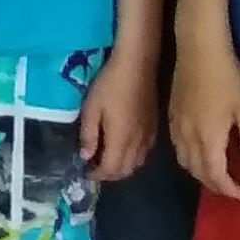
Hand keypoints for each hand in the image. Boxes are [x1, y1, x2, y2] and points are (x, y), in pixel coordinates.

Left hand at [79, 49, 156, 182]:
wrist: (137, 65)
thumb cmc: (110, 85)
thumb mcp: (91, 108)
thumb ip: (89, 135)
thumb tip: (86, 157)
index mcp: (121, 140)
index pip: (110, 170)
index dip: (96, 174)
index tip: (84, 170)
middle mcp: (138, 143)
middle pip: (125, 171)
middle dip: (108, 174)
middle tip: (93, 166)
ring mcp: (149, 136)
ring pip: (137, 164)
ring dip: (121, 167)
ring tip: (106, 157)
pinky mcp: (155, 128)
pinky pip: (145, 153)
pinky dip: (133, 158)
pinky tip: (123, 146)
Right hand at [172, 40, 239, 199]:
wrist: (199, 48)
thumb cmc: (228, 77)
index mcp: (208, 138)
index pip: (216, 175)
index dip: (229, 189)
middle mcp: (188, 138)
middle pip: (198, 172)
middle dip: (215, 185)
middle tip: (231, 188)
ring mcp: (176, 127)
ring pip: (184, 162)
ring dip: (200, 174)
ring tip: (216, 175)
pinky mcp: (171, 116)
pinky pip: (177, 148)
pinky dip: (188, 159)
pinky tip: (198, 153)